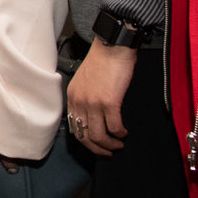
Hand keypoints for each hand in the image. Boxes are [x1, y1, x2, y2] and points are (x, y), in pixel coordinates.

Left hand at [67, 38, 134, 155]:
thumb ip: (85, 97)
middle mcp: (80, 101)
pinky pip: (114, 127)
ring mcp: (93, 102)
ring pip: (99, 135)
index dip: (86, 141)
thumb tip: (94, 116)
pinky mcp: (109, 101)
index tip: (96, 146)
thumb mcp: (85, 80)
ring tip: (119, 144)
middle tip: (109, 152)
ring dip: (110, 144)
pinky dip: (120, 134)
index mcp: (73, 96)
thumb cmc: (103, 60)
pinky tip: (125, 133)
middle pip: (85, 136)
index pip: (74, 127)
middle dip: (98, 148)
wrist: (113, 45)